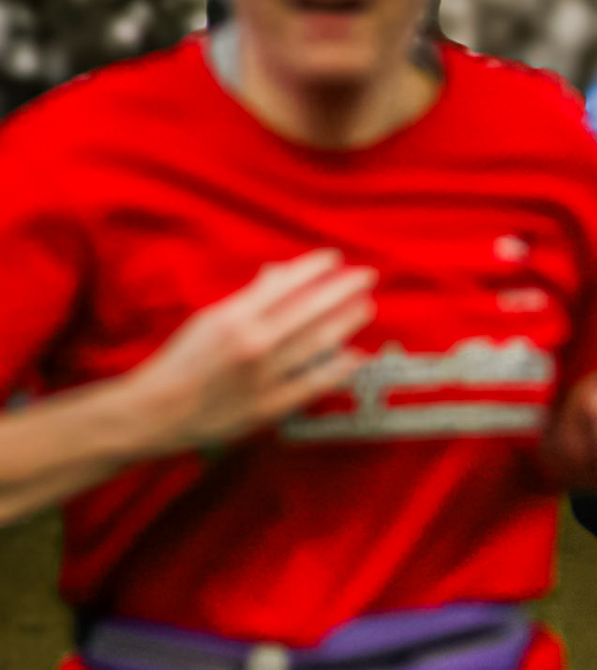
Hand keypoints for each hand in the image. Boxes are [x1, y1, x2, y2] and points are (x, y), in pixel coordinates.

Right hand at [130, 249, 374, 449]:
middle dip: (343, 289)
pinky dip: (338, 368)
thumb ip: (247, 300)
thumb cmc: (181, 362)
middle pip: (310, 309)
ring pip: (317, 343)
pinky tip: (357, 355)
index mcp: (232, 317)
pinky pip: (313, 383)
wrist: (155, 411)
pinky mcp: (269, 405)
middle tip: (367, 276)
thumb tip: (280, 275)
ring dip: (347, 322)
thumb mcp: (208, 320)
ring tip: (366, 308)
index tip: (334, 258)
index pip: (283, 284)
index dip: (314, 268)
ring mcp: (263, 376)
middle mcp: (252, 343)